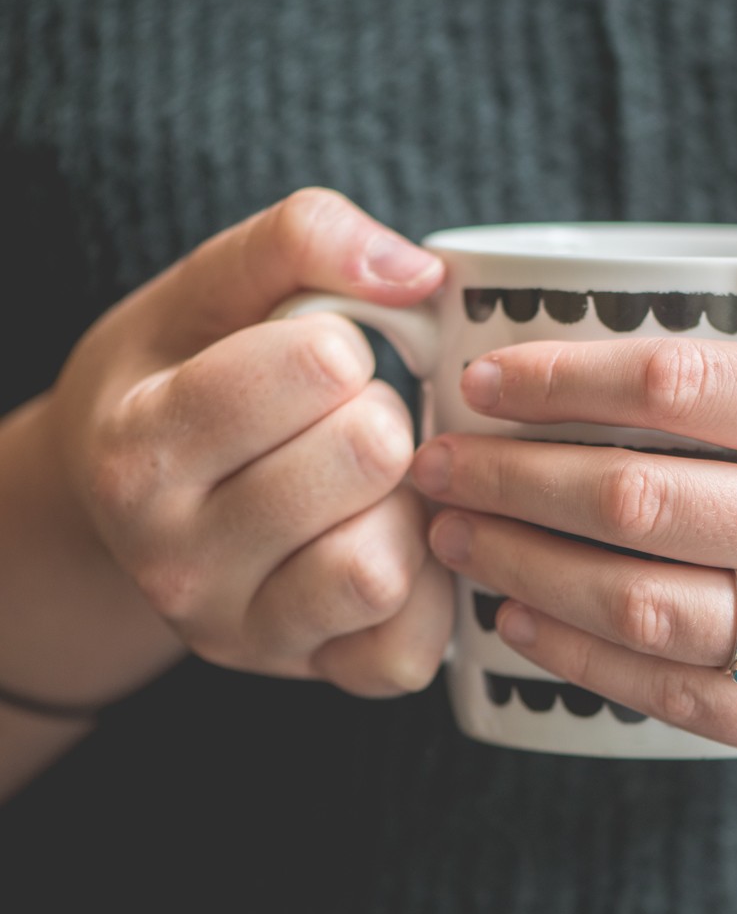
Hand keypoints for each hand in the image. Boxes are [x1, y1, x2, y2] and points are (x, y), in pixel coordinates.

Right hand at [50, 188, 452, 696]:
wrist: (132, 499)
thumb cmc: (184, 377)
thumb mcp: (212, 288)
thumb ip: (302, 241)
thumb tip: (418, 272)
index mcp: (142, 446)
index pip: (316, 365)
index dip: (342, 344)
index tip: (317, 359)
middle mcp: (175, 558)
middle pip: (367, 456)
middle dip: (381, 418)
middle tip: (349, 422)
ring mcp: (240, 629)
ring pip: (381, 566)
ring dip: (404, 508)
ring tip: (368, 488)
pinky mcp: (305, 672)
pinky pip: (406, 651)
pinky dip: (427, 594)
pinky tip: (394, 545)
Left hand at [410, 212, 736, 790]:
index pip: (693, 390)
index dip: (568, 379)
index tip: (487, 378)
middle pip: (645, 502)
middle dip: (511, 479)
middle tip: (432, 462)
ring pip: (649, 610)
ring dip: (526, 572)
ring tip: (452, 538)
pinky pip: (689, 700)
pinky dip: (588, 662)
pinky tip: (523, 624)